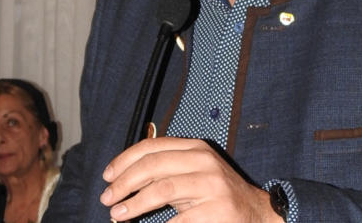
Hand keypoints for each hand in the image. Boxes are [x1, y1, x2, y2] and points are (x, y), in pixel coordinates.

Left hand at [99, 137, 281, 221]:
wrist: (255, 213)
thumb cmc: (214, 194)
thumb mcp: (191, 174)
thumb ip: (163, 171)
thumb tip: (121, 179)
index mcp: (195, 148)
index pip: (152, 146)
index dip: (124, 160)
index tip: (107, 176)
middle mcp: (204, 162)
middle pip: (153, 165)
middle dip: (124, 182)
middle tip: (107, 198)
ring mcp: (212, 185)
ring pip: (162, 189)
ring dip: (134, 203)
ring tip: (118, 214)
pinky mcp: (217, 210)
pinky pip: (179, 219)